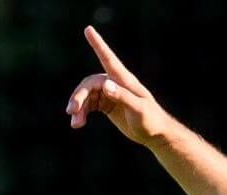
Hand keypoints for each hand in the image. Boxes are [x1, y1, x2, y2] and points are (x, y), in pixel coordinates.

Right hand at [66, 26, 171, 145]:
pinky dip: (82, 113)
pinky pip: (88, 105)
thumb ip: (123, 96)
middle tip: (71, 111)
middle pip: (90, 84)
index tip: (88, 29)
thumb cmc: (151, 120)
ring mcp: (109, 93)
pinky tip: (78, 124)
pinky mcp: (106, 103)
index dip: (98, 44)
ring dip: (79, 108)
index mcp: (124, 80)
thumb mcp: (139, 110)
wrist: (155, 134)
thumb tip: (104, 85)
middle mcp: (115, 83)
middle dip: (79, 96)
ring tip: (75, 123)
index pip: (108, 59)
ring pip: (86, 95)